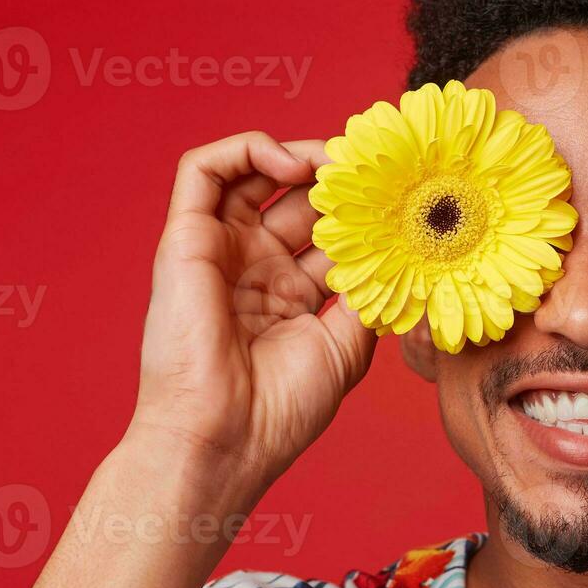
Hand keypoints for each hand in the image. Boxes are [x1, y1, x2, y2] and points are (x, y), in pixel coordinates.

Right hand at [129, 132, 374, 499]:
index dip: (361, 207)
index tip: (400, 192)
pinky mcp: (186, 238)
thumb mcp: (346, 345)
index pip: (329, 230)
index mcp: (291, 292)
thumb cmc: (281, 408)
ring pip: (253, 172)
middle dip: (337, 177)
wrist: (225, 439)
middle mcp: (255, 265)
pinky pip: (202, 169)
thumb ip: (369, 293)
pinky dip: (246, 149)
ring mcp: (221, 249)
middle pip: (298, 197)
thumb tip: (402, 248)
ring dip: (299, 154)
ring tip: (337, 161)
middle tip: (375, 165)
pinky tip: (291, 166)